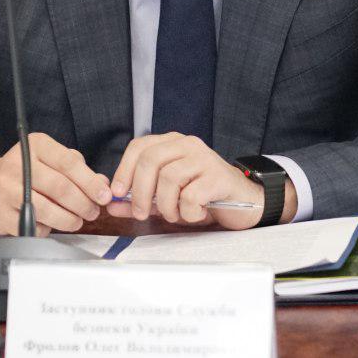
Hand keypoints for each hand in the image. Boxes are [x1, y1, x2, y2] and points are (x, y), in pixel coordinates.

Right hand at [0, 133, 112, 236]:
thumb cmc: (26, 170)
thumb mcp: (50, 158)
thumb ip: (77, 168)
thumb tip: (103, 184)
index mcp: (35, 146)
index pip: (68, 163)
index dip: (90, 182)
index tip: (105, 196)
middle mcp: (17, 164)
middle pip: (60, 188)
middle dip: (83, 204)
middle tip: (93, 212)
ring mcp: (5, 189)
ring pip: (47, 210)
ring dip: (70, 220)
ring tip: (77, 220)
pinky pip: (32, 226)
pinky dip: (47, 228)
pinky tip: (49, 223)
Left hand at [106, 133, 277, 229]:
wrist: (245, 202)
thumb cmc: (203, 197)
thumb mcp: (167, 198)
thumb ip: (140, 199)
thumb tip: (112, 204)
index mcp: (173, 143)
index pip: (139, 147)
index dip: (123, 170)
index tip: (117, 193)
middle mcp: (188, 144)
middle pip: (150, 160)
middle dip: (139, 192)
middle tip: (141, 214)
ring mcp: (204, 158)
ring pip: (168, 179)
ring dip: (166, 206)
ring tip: (176, 214)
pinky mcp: (218, 176)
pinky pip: (190, 196)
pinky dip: (187, 213)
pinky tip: (196, 213)